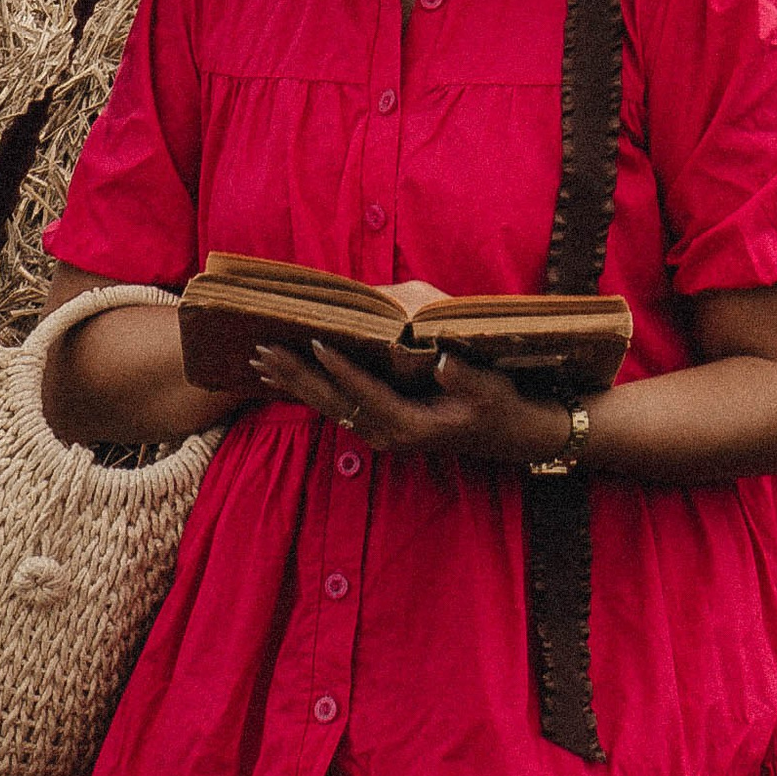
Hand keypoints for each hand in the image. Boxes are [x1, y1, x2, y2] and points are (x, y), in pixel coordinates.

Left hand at [247, 334, 577, 474]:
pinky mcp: (385, 424)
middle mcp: (388, 434)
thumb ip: (465, 377)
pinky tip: (292, 374)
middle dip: (297, 376)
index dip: (339, 367)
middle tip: (262, 351)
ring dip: (296, 383)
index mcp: (409, 426)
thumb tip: (443, 361)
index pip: (364, 393)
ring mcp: (383, 432)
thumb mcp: (490, 391)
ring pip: (329, 407)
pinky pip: (339, 406)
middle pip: (332, 403)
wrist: (514, 434)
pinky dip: (313, 388)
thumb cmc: (502, 407)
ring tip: (261, 361)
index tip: (314, 341)